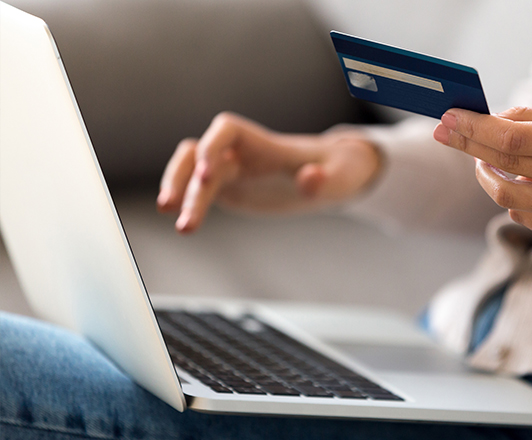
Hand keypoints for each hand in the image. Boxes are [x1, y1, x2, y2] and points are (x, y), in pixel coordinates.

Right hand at [157, 112, 380, 233]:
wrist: (333, 176)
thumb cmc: (338, 170)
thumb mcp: (340, 177)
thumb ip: (325, 180)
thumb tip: (309, 179)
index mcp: (263, 143)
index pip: (227, 129)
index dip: (212, 145)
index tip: (208, 172)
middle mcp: (241, 153)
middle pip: (199, 153)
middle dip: (183, 176)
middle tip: (174, 204)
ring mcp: (232, 171)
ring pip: (191, 171)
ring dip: (178, 191)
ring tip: (177, 223)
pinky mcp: (230, 190)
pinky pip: (197, 191)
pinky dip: (184, 202)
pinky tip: (175, 220)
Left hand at [433, 106, 531, 243]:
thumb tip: (486, 120)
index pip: (513, 140)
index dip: (475, 130)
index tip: (449, 118)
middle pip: (504, 167)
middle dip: (468, 147)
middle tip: (444, 131)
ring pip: (505, 197)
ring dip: (487, 175)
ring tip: (486, 160)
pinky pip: (522, 214)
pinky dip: (513, 195)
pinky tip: (525, 182)